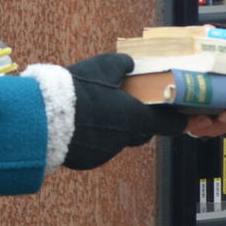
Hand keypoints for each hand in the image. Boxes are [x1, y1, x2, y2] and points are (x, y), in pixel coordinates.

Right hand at [63, 52, 188, 169]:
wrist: (44, 116)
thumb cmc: (78, 89)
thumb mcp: (104, 65)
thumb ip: (122, 65)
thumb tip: (129, 64)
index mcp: (134, 117)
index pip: (168, 125)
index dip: (175, 121)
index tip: (180, 118)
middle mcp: (124, 139)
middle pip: (140, 132)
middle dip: (138, 121)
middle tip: (127, 106)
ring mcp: (105, 152)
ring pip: (116, 140)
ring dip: (112, 129)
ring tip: (94, 112)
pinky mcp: (86, 161)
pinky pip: (96, 149)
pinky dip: (92, 138)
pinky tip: (78, 125)